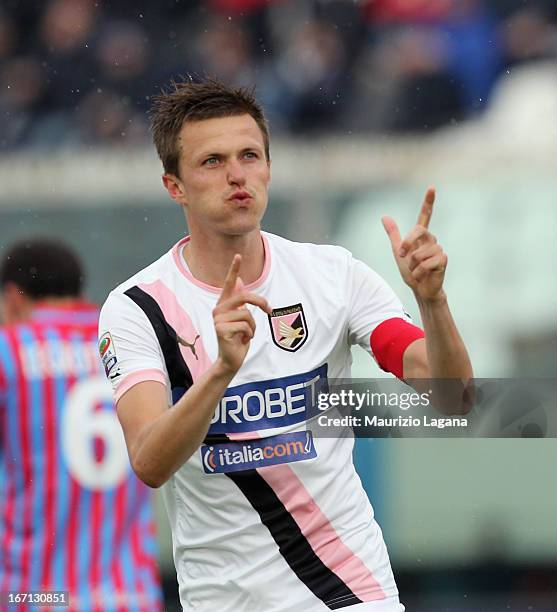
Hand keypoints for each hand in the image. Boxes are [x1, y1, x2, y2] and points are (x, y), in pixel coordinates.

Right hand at [212, 254, 270, 374]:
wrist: (230, 360)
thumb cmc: (237, 338)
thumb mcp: (241, 318)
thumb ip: (238, 302)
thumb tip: (239, 281)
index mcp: (223, 305)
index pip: (229, 284)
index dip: (233, 269)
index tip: (238, 255)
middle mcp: (218, 309)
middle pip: (245, 297)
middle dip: (261, 303)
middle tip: (269, 310)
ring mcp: (218, 319)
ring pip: (247, 314)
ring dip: (253, 326)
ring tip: (246, 334)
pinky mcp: (221, 329)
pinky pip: (245, 326)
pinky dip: (249, 334)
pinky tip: (242, 340)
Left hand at [382, 187, 447, 301]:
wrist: (419, 289)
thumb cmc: (410, 271)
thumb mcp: (397, 251)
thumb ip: (393, 234)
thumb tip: (384, 216)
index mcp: (421, 236)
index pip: (425, 215)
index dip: (428, 201)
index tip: (431, 187)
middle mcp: (432, 239)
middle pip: (418, 230)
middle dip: (407, 243)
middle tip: (401, 256)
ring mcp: (439, 249)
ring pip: (420, 252)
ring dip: (412, 265)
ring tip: (416, 271)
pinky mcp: (443, 260)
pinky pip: (426, 263)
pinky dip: (419, 272)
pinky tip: (423, 276)